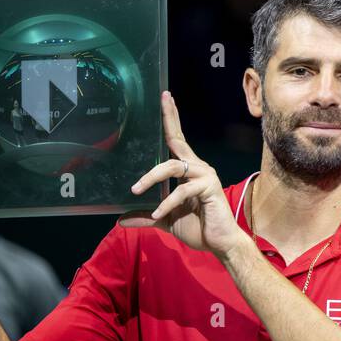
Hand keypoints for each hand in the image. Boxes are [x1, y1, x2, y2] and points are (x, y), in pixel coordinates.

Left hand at [120, 91, 244, 258]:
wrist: (220, 243)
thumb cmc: (197, 228)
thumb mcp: (164, 220)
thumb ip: (145, 216)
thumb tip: (120, 220)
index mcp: (188, 170)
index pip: (177, 140)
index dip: (171, 119)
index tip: (165, 97)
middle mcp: (198, 167)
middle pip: (177, 141)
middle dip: (169, 119)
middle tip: (163, 99)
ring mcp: (205, 176)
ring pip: (172, 166)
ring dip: (151, 177)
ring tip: (135, 191)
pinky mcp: (209, 187)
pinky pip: (182, 190)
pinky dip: (166, 203)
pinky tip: (156, 214)